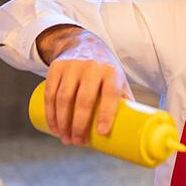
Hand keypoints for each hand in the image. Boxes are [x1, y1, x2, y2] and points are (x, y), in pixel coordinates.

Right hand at [37, 25, 133, 144]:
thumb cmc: (105, 70)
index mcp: (111, 72)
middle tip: (78, 142)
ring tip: (65, 139)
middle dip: (79, 125)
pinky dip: (50, 113)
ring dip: (62, 123)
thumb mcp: (118, 79)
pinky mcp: (56, 67)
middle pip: (84, 100)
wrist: (83, 43)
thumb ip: (125, 101)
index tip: (101, 133)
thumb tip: (135, 130)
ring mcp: (72, 66)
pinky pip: (50, 93)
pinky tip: (53, 127)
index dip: (106, 114)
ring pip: (64, 98)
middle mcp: (92, 67)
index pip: (109, 94)